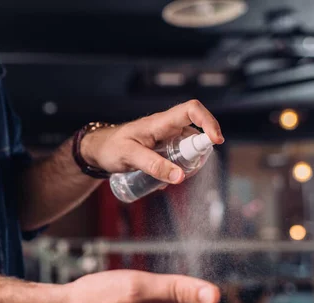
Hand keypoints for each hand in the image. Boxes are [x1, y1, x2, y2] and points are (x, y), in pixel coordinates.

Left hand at [81, 100, 224, 183]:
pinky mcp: (163, 148)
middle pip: (195, 131)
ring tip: (174, 177)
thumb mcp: (130, 157)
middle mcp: (166, 127)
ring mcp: (166, 137)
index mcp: (160, 122)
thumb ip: (154, 166)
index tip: (216, 141)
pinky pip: (179, 156)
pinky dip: (178, 168)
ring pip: (188, 146)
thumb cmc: (111, 148)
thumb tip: (180, 176)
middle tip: (188, 170)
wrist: (98, 150)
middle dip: (199, 151)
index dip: (208, 121)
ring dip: (188, 162)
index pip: (191, 110)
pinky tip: (164, 180)